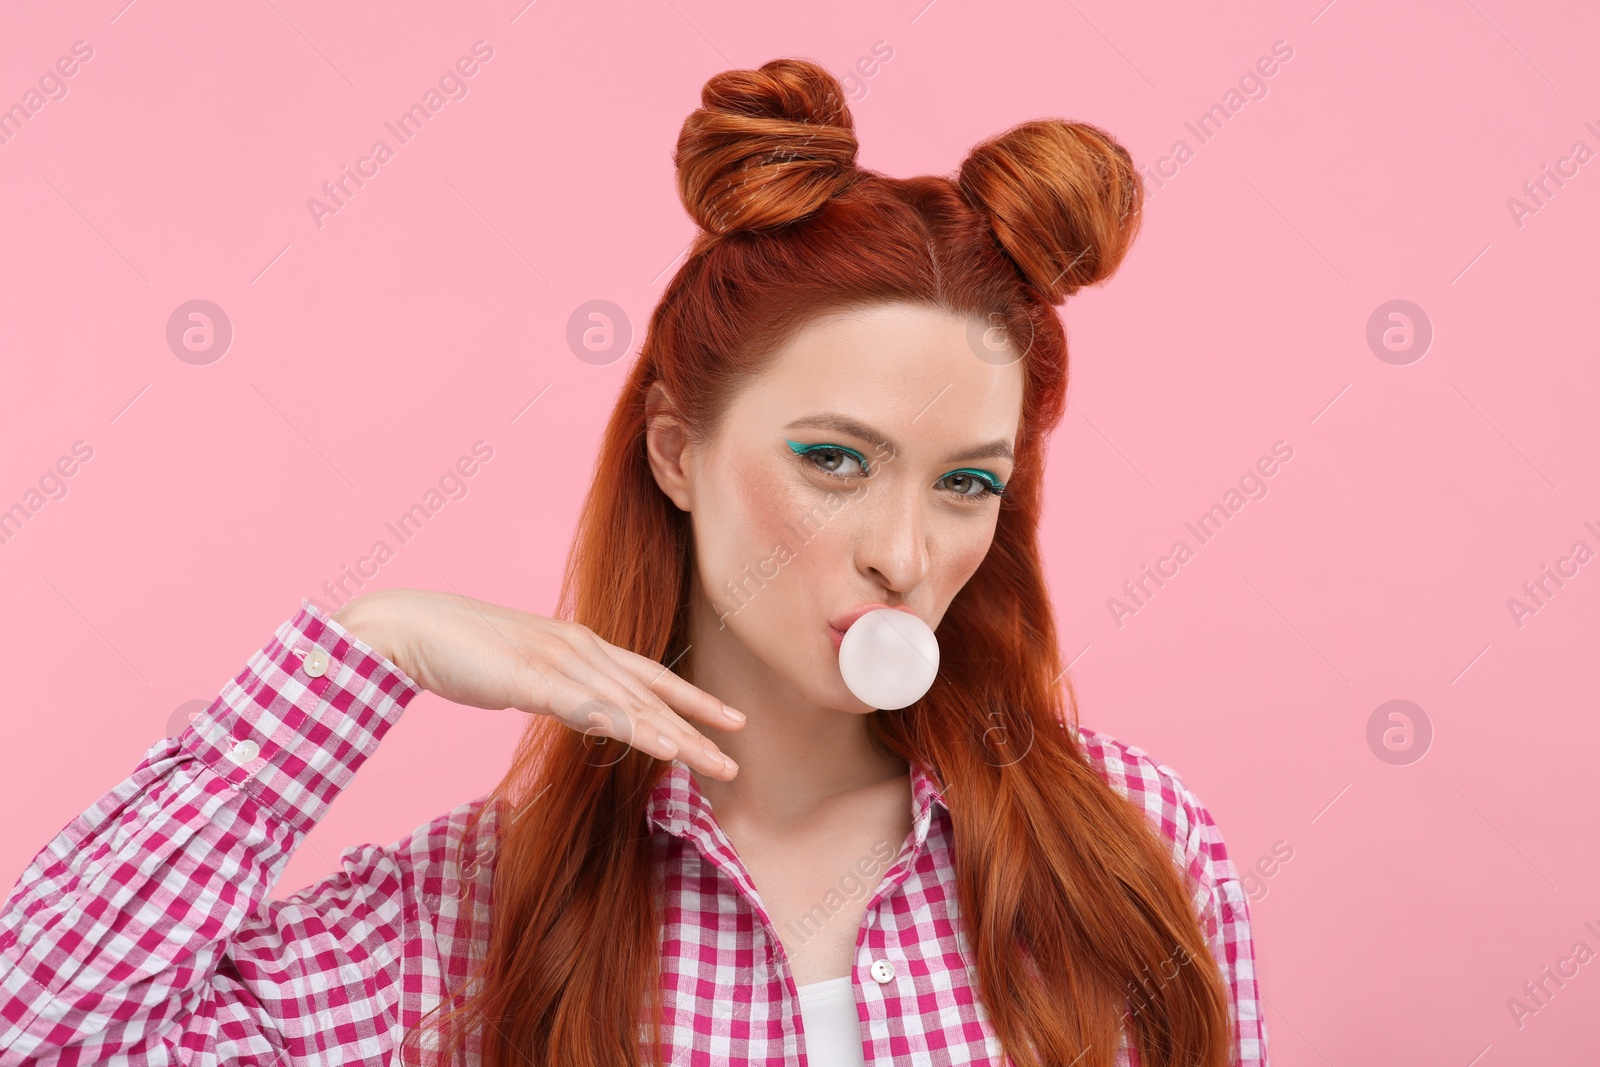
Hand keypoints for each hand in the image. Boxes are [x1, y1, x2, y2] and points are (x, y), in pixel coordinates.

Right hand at [331, 588, 742, 778]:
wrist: (411, 626)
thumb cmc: (459, 649)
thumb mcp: (521, 670)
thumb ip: (556, 686)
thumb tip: (579, 706)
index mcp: (578, 643)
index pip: (648, 673)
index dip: (691, 697)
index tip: (728, 718)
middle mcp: (580, 648)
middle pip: (651, 692)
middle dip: (698, 725)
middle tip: (737, 754)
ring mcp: (561, 661)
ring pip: (633, 705)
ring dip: (678, 736)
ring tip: (716, 762)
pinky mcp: (537, 680)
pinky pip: (597, 711)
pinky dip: (635, 731)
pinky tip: (664, 750)